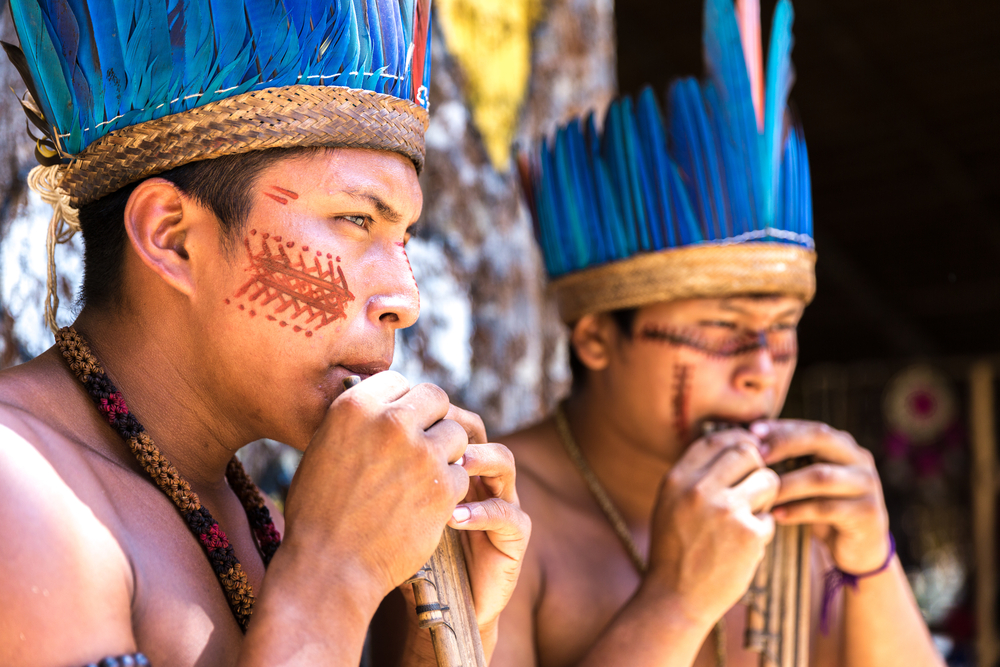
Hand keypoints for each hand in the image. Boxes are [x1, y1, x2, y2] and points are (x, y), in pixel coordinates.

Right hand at [281, 371, 471, 601]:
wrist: (330, 568)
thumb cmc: (318, 511)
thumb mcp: (322, 449)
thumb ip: (357, 420)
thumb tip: (383, 401)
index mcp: (356, 407)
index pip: (398, 381)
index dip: (400, 402)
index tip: (398, 424)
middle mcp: (391, 422)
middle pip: (436, 398)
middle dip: (432, 419)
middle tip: (422, 445)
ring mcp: (422, 454)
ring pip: (455, 434)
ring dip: (445, 453)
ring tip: (421, 478)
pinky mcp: (444, 487)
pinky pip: (461, 473)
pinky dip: (448, 488)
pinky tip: (426, 504)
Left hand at [398, 404, 529, 654]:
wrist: (426, 614)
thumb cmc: (394, 554)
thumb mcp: (380, 507)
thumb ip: (374, 473)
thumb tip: (339, 430)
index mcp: (445, 464)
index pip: (446, 419)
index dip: (430, 412)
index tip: (400, 415)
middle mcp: (476, 477)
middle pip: (478, 431)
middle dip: (454, 427)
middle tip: (429, 430)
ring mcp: (500, 503)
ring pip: (504, 461)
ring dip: (478, 459)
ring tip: (454, 464)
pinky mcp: (513, 538)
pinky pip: (509, 515)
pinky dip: (482, 512)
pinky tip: (453, 518)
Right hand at [646, 428, 778, 627]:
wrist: (674, 598)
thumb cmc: (674, 550)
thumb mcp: (670, 505)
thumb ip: (694, 477)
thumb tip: (731, 447)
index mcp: (677, 480)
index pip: (715, 440)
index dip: (736, 440)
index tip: (747, 450)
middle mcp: (699, 489)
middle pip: (747, 453)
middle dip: (756, 468)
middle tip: (752, 489)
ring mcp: (726, 510)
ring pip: (768, 480)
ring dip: (765, 498)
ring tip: (747, 518)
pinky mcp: (749, 534)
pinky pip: (770, 518)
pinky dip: (761, 532)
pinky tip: (742, 548)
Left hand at [752, 419, 890, 573]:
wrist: (856, 549)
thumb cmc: (821, 508)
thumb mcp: (807, 480)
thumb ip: (790, 460)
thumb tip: (747, 440)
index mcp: (843, 445)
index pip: (810, 427)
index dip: (781, 427)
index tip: (751, 432)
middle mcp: (858, 458)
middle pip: (820, 438)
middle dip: (784, 444)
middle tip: (756, 456)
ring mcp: (867, 484)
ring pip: (821, 476)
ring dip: (786, 483)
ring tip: (759, 490)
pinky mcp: (867, 513)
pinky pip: (826, 508)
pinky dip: (797, 510)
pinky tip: (776, 515)